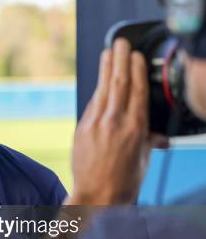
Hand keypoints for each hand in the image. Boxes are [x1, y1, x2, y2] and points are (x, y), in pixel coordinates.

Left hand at [68, 38, 168, 205]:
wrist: (95, 196)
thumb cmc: (123, 181)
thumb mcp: (144, 158)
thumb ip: (148, 139)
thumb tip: (156, 135)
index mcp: (136, 127)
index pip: (137, 90)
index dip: (136, 69)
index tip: (136, 54)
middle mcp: (115, 122)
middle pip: (118, 82)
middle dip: (120, 59)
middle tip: (120, 42)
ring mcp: (95, 124)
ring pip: (102, 89)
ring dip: (105, 68)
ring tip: (108, 52)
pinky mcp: (81, 129)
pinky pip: (92, 105)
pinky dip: (97, 91)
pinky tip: (100, 81)